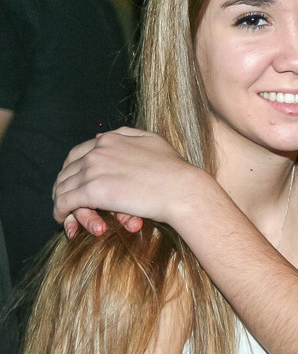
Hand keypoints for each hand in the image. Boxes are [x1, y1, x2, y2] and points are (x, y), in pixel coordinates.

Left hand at [54, 127, 207, 236]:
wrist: (181, 189)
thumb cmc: (173, 168)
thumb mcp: (151, 140)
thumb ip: (126, 135)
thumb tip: (103, 136)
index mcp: (109, 139)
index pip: (77, 153)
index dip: (71, 169)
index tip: (73, 181)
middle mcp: (97, 152)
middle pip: (67, 171)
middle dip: (63, 186)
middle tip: (65, 198)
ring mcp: (93, 171)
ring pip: (62, 187)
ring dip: (60, 200)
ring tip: (64, 211)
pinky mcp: (93, 192)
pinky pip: (65, 202)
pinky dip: (60, 211)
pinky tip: (62, 218)